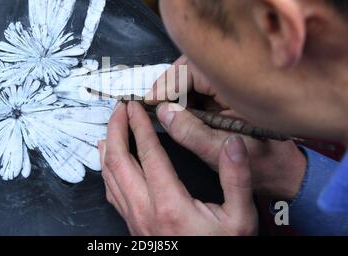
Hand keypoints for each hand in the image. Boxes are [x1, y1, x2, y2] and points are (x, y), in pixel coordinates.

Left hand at [99, 101, 257, 235]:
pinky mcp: (133, 226)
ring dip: (109, 148)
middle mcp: (145, 211)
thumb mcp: (240, 218)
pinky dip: (107, 170)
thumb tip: (233, 144)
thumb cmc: (221, 249)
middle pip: (118, 162)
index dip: (139, 126)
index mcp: (170, 205)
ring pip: (110, 177)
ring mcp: (135, 220)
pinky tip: (108, 162)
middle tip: (119, 109)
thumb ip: (236, 179)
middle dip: (116, 130)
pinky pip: (111, 193)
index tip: (135, 106)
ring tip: (111, 127)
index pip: (148, 154)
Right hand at [146, 55, 306, 199]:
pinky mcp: (229, 93)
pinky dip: (186, 97)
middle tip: (152, 104)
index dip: (167, 84)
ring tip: (162, 108)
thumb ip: (191, 133)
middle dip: (169, 85)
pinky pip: (201, 87)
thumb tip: (162, 112)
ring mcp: (233, 84)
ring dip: (176, 91)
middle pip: (192, 68)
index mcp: (239, 85)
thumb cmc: (262, 163)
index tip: (149, 100)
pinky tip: (178, 110)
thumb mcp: (221, 152)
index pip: (192, 70)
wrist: (287, 170)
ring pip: (195, 76)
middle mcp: (237, 77)